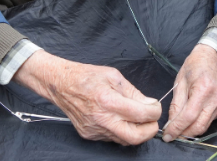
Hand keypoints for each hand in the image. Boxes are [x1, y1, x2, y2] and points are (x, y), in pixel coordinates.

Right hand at [14, 51, 160, 144]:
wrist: (61, 84)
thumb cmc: (87, 76)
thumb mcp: (114, 76)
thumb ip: (133, 92)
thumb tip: (149, 104)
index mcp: (108, 101)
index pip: (141, 114)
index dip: (154, 111)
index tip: (155, 106)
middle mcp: (101, 119)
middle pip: (135, 137)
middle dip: (149, 130)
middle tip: (152, 120)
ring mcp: (94, 130)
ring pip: (124, 140)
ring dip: (136, 131)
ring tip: (137, 118)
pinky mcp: (89, 135)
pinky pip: (112, 138)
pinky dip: (121, 131)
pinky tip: (120, 119)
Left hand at [162, 44, 216, 141]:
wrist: (210, 61)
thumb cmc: (193, 68)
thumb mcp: (179, 83)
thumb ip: (176, 105)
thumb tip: (170, 124)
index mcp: (204, 89)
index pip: (189, 116)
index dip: (177, 128)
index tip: (167, 135)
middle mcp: (216, 98)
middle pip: (199, 125)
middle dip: (183, 133)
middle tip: (171, 135)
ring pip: (204, 126)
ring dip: (190, 130)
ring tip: (178, 128)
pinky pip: (208, 122)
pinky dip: (197, 123)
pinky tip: (191, 117)